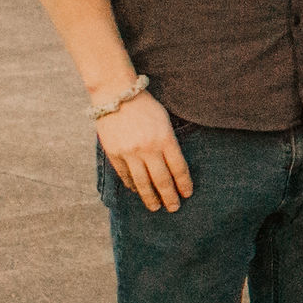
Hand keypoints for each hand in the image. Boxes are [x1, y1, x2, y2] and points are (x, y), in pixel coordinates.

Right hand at [96, 90, 191, 212]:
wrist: (116, 94)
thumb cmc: (145, 106)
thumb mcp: (165, 120)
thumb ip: (169, 142)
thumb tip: (174, 167)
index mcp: (165, 139)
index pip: (179, 168)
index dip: (184, 184)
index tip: (187, 194)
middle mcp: (149, 148)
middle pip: (162, 180)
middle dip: (170, 197)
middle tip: (174, 208)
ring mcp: (130, 152)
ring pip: (143, 183)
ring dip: (150, 198)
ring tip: (156, 207)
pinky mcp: (115, 153)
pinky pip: (125, 175)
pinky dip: (132, 185)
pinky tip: (137, 191)